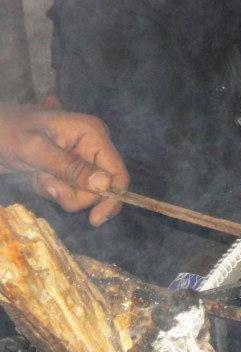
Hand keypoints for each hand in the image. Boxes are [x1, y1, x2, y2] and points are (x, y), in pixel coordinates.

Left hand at [0, 104, 127, 225]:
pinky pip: (70, 192)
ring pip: (85, 194)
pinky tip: (37, 177)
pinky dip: (52, 191)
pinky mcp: (67, 171)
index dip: (111, 199)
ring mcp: (80, 160)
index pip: (118, 175)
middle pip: (102, 189)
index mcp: (92, 135)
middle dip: (74, 194)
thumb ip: (70, 167)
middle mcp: (91, 148)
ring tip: (39, 177)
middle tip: (48, 184)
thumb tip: (105, 186)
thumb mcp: (35, 148)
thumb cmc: (5, 131)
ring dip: (60, 193)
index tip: (95, 219)